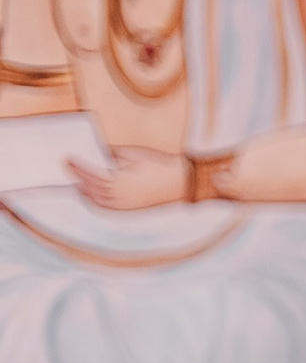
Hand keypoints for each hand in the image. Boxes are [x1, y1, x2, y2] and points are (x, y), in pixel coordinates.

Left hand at [71, 147, 188, 210]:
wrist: (181, 181)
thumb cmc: (159, 165)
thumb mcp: (134, 153)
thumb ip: (112, 154)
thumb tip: (97, 154)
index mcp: (118, 180)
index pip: (90, 174)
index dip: (76, 167)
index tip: (66, 159)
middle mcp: (119, 195)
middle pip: (90, 188)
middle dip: (77, 178)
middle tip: (68, 169)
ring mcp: (125, 204)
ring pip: (97, 200)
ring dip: (84, 192)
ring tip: (76, 184)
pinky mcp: (132, 208)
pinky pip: (108, 208)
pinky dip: (97, 203)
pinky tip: (93, 197)